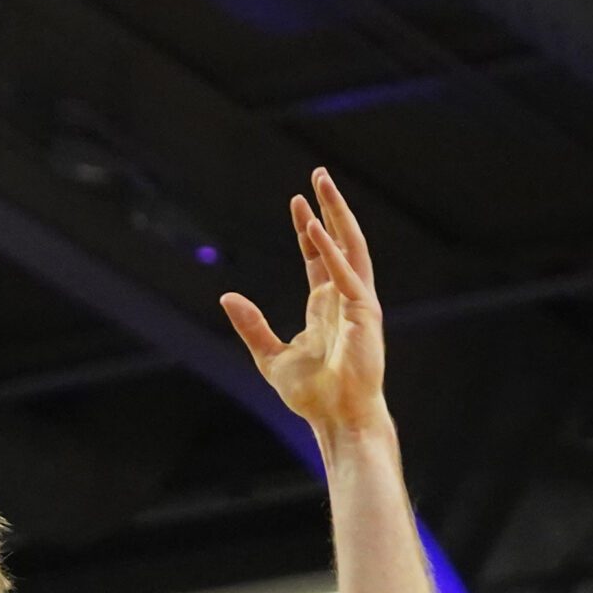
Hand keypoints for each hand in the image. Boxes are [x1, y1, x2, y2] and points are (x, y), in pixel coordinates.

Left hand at [221, 169, 387, 435]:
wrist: (336, 418)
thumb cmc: (312, 395)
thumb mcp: (269, 356)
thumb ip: (251, 325)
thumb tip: (228, 297)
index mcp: (327, 306)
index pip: (318, 256)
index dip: (308, 227)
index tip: (297, 201)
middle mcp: (346, 298)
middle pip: (339, 241)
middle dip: (330, 207)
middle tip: (319, 174)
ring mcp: (358, 303)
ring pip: (350, 246)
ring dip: (337, 213)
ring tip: (323, 183)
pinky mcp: (365, 313)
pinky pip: (347, 273)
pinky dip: (331, 250)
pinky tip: (315, 228)